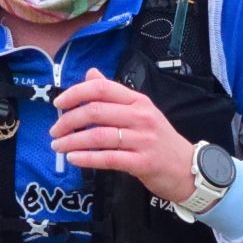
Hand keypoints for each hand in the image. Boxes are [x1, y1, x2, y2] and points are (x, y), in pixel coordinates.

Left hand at [50, 76, 194, 203]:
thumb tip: (90, 74)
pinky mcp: (142, 162)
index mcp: (138, 101)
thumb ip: (114, 94)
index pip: (101, 89)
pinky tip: (73, 158)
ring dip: (72, 141)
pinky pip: (108, 158)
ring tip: (58, 146)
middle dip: (68, 121)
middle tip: (54, 131)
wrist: (187, 168)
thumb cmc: (159, 140)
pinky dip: (86, 158)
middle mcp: (140, 116)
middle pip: (96, 112)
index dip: (75, 94)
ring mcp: (142, 140)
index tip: (58, 104)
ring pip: (99, 136)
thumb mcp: (140, 111)